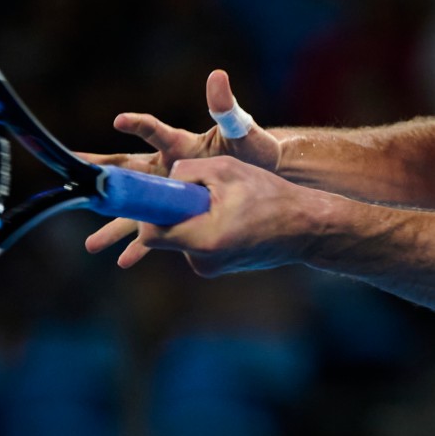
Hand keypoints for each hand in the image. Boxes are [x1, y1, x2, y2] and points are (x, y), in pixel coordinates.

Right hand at [81, 67, 282, 253]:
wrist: (267, 176)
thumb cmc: (253, 147)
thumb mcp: (241, 130)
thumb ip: (227, 108)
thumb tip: (218, 76)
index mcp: (180, 143)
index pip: (155, 131)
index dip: (138, 124)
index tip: (120, 119)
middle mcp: (166, 166)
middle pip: (127, 168)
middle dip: (101, 171)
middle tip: (72, 168)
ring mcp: (168, 192)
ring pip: (134, 207)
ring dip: (112, 224)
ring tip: (91, 242)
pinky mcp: (178, 212)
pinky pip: (154, 230)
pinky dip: (141, 246)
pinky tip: (125, 260)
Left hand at [84, 155, 324, 274]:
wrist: (305, 226)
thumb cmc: (270, 195)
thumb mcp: (226, 170)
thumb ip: (186, 172)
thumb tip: (165, 177)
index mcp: (202, 238)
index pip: (149, 232)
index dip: (139, 211)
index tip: (128, 195)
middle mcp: (202, 259)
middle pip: (162, 233)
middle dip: (163, 209)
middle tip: (174, 190)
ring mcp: (209, 266)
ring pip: (180, 234)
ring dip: (187, 215)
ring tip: (222, 198)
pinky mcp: (216, 265)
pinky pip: (195, 241)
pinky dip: (202, 225)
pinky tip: (231, 213)